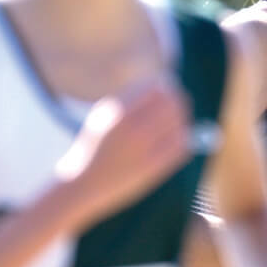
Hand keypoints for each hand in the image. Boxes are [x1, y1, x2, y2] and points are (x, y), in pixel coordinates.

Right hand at [55, 78, 190, 226]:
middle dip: (176, 99)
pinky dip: (182, 137)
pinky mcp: (156, 168)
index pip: (156, 89)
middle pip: (173, 104)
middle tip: (176, 100)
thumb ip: (130, 98)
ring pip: (180, 124)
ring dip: (181, 118)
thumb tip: (162, 84)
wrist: (85, 183)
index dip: (165, 85)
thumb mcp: (103, 114)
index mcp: (119, 114)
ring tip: (175, 118)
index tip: (166, 86)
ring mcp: (147, 151)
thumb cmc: (95, 144)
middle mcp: (134, 131)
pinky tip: (176, 134)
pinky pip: (181, 145)